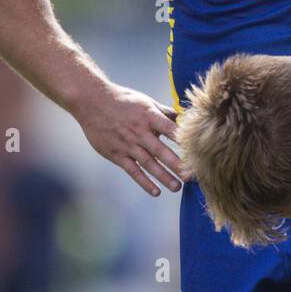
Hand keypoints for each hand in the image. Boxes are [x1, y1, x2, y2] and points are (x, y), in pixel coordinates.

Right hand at [70, 83, 188, 195]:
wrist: (92, 102)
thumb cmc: (123, 100)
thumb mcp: (145, 101)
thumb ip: (165, 112)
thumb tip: (185, 117)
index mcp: (149, 116)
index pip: (170, 130)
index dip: (184, 141)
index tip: (198, 151)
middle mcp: (139, 132)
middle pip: (161, 151)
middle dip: (177, 164)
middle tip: (191, 176)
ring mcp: (127, 145)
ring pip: (149, 164)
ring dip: (164, 177)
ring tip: (177, 187)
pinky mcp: (116, 154)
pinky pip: (133, 171)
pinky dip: (144, 182)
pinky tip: (156, 191)